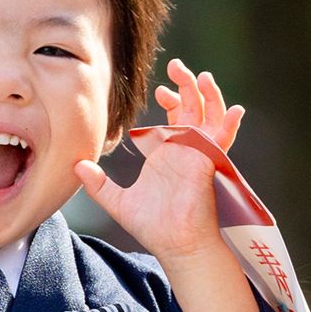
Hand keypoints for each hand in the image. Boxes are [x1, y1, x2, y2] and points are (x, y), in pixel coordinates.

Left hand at [75, 58, 242, 261]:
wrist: (174, 244)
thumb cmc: (153, 226)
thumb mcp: (118, 201)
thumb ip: (98, 184)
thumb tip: (76, 166)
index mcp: (168, 153)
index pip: (176, 118)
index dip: (171, 100)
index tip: (159, 91)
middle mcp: (187, 149)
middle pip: (194, 108)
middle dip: (187, 85)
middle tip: (177, 66)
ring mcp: (200, 154)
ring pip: (210, 115)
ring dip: (208, 94)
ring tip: (199, 76)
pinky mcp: (208, 162)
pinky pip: (224, 139)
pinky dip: (229, 124)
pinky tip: (234, 110)